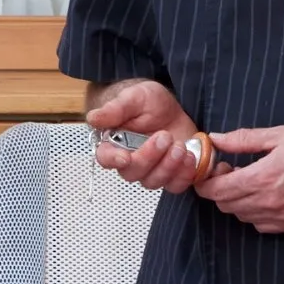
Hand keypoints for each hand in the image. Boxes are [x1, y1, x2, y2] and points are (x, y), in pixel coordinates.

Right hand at [85, 79, 199, 193]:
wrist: (172, 107)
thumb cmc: (148, 101)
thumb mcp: (134, 97)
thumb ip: (115, 109)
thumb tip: (93, 118)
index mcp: (114, 143)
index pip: (106, 157)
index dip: (113, 160)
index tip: (124, 157)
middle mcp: (130, 161)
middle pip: (132, 172)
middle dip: (150, 157)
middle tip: (165, 136)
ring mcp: (151, 170)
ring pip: (153, 182)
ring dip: (168, 167)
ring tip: (180, 146)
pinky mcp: (171, 173)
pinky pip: (175, 185)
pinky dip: (184, 175)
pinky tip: (190, 157)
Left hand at [196, 126, 283, 234]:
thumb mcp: (281, 135)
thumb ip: (244, 139)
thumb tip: (216, 139)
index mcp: (262, 177)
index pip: (216, 190)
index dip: (205, 180)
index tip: (211, 167)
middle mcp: (268, 203)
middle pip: (225, 205)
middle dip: (220, 188)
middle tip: (231, 169)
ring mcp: (280, 218)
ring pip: (241, 216)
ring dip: (237, 200)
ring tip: (250, 180)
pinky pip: (260, 225)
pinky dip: (254, 212)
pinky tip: (266, 194)